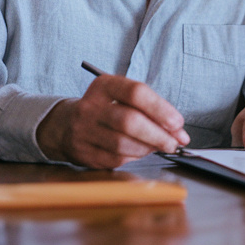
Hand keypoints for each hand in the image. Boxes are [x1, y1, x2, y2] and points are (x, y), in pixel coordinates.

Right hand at [36, 74, 189, 168]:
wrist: (66, 125)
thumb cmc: (105, 109)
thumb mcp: (122, 98)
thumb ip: (150, 110)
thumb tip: (178, 131)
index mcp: (103, 86)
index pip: (136, 92)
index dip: (160, 108)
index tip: (177, 122)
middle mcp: (90, 106)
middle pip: (130, 121)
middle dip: (158, 134)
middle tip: (173, 142)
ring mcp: (84, 131)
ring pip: (124, 144)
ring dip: (148, 148)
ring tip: (157, 146)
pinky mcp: (84, 152)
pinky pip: (116, 159)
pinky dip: (134, 157)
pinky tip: (139, 151)